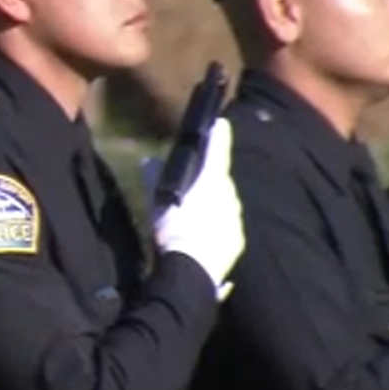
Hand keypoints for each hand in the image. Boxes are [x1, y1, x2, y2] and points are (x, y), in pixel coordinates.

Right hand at [152, 118, 243, 297]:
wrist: (192, 267)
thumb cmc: (173, 229)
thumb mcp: (159, 201)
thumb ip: (156, 177)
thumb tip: (150, 161)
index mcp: (211, 180)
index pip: (218, 150)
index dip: (219, 135)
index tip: (220, 122)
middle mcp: (229, 193)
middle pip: (221, 179)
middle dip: (210, 178)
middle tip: (194, 184)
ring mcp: (236, 216)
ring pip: (225, 202)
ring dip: (214, 203)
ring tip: (196, 214)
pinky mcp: (238, 237)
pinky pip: (228, 223)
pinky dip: (218, 224)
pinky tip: (205, 233)